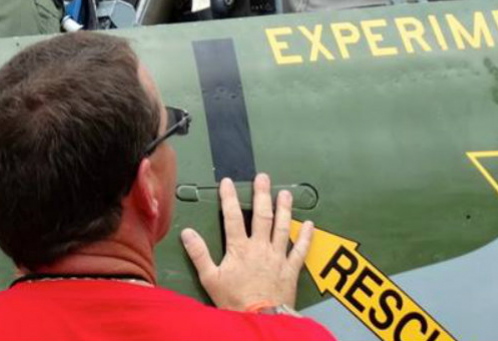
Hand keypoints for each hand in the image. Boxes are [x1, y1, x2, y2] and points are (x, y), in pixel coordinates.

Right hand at [180, 173, 312, 310]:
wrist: (260, 319)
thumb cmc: (234, 300)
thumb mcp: (209, 278)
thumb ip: (199, 254)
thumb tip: (186, 232)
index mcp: (239, 248)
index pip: (232, 217)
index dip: (229, 198)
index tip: (228, 182)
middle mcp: (260, 247)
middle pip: (262, 216)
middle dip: (262, 195)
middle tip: (263, 178)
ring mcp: (278, 256)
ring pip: (283, 227)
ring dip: (285, 209)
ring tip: (285, 194)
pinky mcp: (291, 269)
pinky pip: (301, 250)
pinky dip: (306, 237)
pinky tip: (310, 224)